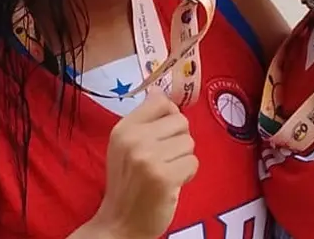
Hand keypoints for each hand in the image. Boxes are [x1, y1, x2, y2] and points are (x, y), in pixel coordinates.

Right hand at [91, 87, 197, 238]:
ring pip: (189, 143)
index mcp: (124, 128)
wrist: (120, 223)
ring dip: (183, 159)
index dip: (169, 117)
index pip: (161, 102)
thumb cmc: (128, 182)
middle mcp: (134, 139)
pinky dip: (187, 175)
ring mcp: (149, 158)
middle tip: (163, 159)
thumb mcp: (125, 145)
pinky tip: (171, 184)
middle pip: (181, 122)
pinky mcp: (164, 177)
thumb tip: (162, 90)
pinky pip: (193, 163)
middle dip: (178, 141)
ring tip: (165, 172)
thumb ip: (145, 119)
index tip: (162, 134)